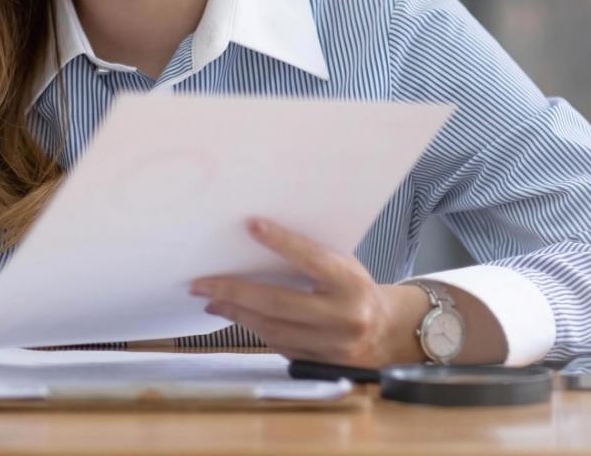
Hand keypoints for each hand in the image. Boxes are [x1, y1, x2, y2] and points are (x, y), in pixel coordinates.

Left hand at [189, 217, 430, 367]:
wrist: (388, 332)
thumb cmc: (356, 289)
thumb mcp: (344, 265)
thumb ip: (311, 259)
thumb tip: (257, 242)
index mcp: (350, 283)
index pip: (311, 259)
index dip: (281, 242)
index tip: (251, 225)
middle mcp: (344, 316)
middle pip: (278, 303)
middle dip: (234, 291)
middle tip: (202, 283)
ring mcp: (332, 346)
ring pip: (272, 329)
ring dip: (236, 313)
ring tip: (211, 300)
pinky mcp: (320, 365)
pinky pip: (278, 345)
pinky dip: (254, 329)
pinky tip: (236, 316)